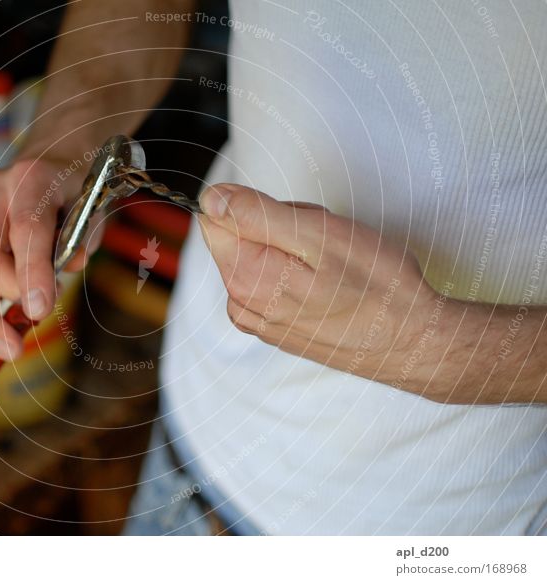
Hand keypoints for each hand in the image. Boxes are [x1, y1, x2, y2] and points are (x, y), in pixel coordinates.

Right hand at [0, 157, 102, 371]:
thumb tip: (68, 267)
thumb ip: (84, 236)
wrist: (51, 161)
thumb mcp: (94, 206)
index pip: (25, 228)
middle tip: (28, 332)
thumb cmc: (77, 189)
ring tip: (7, 351)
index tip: (40, 311)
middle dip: (0, 302)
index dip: (31, 272)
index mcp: (30, 178)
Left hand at [198, 183, 439, 391]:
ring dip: (291, 247)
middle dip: (277, 225)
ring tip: (332, 264)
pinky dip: (297, 270)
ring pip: (258, 255)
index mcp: (244, 277)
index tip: (293, 220)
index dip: (256, 205)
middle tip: (322, 241)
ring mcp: (257, 319)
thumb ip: (255, 213)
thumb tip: (210, 200)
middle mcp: (240, 303)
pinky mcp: (274, 326)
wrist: (412, 342)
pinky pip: (273, 278)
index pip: (215, 217)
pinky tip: (329, 282)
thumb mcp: (318, 233)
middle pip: (239, 234)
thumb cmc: (376, 287)